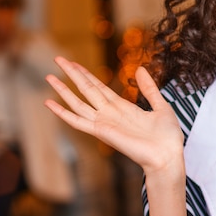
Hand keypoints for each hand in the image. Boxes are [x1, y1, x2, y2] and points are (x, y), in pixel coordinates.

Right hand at [44, 57, 183, 175]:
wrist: (167, 155)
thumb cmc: (167, 136)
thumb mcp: (161, 105)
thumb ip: (149, 88)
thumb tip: (140, 68)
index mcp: (123, 107)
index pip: (99, 86)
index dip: (87, 74)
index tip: (74, 63)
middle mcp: (110, 113)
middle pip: (86, 89)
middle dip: (72, 74)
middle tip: (58, 59)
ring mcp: (104, 122)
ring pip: (78, 102)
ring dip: (63, 90)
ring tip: (49, 76)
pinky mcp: (101, 132)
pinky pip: (78, 121)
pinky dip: (62, 113)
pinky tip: (50, 103)